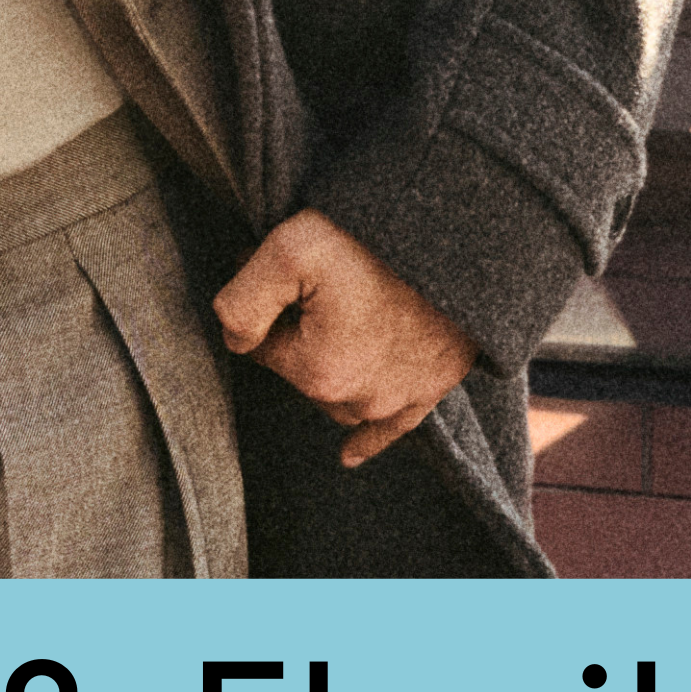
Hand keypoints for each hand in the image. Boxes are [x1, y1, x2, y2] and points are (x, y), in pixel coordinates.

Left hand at [210, 210, 476, 467]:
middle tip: (317, 285)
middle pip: (302, 370)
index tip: (284, 273)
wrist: (456, 238)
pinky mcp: (432, 387)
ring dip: (333, 366)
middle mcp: (357, 399)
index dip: (267, 303)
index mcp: (316, 371)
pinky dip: (369, 438)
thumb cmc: (370, 241)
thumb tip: (234, 338)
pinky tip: (349, 453)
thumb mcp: (288, 250)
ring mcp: (398, 398)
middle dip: (300, 334)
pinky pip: (391, 428)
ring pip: (340, 394)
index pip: (261, 345)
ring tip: (344, 316)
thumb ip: (242, 300)